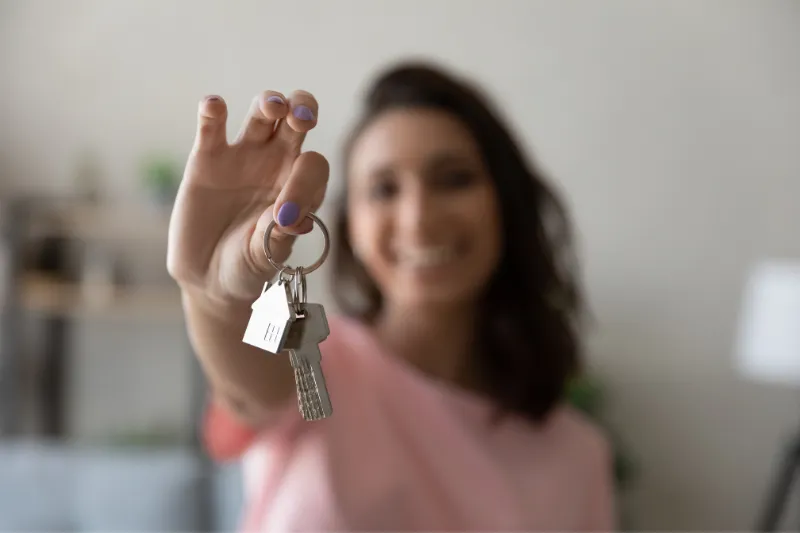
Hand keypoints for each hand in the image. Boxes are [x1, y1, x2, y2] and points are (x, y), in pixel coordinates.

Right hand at [167, 90, 329, 306]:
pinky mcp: (207, 158)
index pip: (313, 166)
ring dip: (268, 102)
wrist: (209, 278)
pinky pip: (212, 127)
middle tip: (302, 117)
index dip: (305, 182)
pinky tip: (214, 105)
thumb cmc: (248, 266)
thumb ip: (279, 234)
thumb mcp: (267, 256)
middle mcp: (277, 164)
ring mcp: (243, 157)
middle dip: (303, 110)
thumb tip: (290, 216)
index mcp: (301, 186)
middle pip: (296, 121)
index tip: (286, 215)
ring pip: (261, 115)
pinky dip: (212, 111)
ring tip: (272, 106)